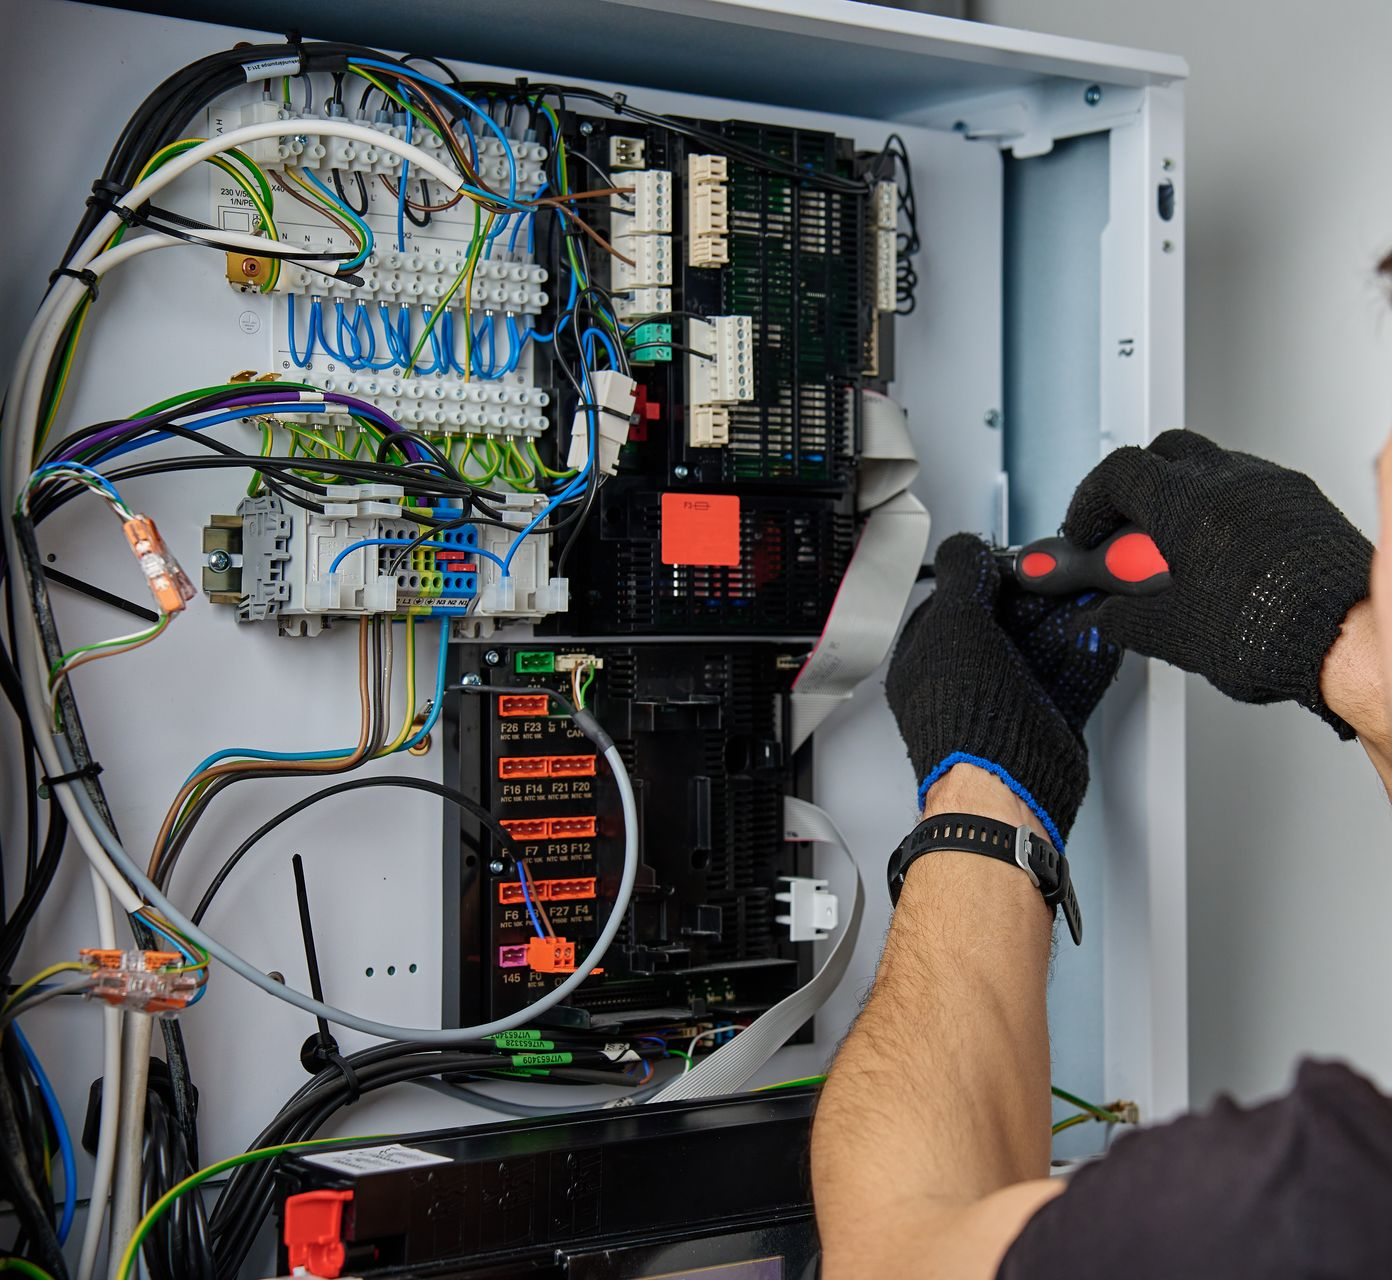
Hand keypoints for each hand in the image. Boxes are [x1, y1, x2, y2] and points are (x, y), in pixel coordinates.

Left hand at [885, 533, 1120, 848]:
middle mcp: (963, 680)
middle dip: (1038, 598)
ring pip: (1041, 648)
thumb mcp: (954, 622)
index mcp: (927, 657)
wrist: (1003, 786)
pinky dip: (1088, 654)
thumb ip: (961, 577)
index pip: (956, 600)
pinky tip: (1100, 632)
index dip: (989, 576)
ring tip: (1087, 594)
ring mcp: (1005, 701)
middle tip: (1061, 576)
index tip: (1019, 562)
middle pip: (1005, 622)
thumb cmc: (965, 717)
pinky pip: (1069, 677)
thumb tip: (966, 547)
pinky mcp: (1044, 721)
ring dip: (1068, 620)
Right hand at [1064, 429, 1372, 737]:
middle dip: (1134, 487)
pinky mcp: (1302, 501)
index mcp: (1187, 504)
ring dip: (1181, 495)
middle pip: (1162, 453)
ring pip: (1210, 464)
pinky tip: (1220, 552)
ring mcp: (1271, 486)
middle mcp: (1230, 481)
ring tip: (1174, 547)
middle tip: (1124, 531)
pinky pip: (1250, 485)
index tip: (1085, 531)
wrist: (1345, 640)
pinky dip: (1223, 508)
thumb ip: (1121, 616)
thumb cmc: (1272, 630)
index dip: (1090, 502)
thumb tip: (1102, 615)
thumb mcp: (1170, 631)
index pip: (1118, 473)